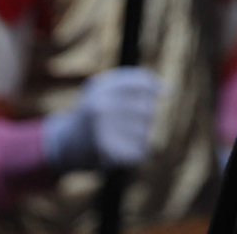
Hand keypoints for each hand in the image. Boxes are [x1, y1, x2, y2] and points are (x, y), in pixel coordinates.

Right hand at [43, 67, 163, 171]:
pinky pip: (139, 151)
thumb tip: (169, 89)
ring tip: (119, 136)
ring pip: (145, 132)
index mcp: (100, 88)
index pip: (141, 83)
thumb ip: (135, 82)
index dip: (155, 88)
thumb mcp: (105, 89)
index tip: (165, 93)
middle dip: (145, 116)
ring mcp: (104, 131)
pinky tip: (120, 150)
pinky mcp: (108, 153)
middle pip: (148, 110)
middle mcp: (102, 107)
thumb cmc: (93, 112)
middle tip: (126, 121)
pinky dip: (135, 152)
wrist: (66, 143)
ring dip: (139, 135)